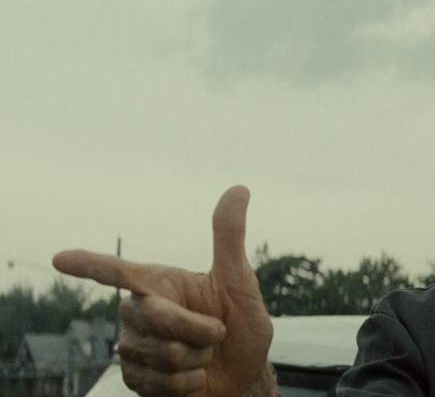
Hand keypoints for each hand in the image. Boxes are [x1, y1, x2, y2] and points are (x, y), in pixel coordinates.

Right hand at [53, 186, 274, 396]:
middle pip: (156, 316)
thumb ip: (229, 238)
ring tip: (204, 355)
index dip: (90, 265)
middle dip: (199, 328)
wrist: (244, 375)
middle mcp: (140, 312)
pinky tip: (194, 378)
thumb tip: (239, 188)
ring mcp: (134, 346)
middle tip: (218, 333)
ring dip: (197, 358)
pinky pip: (160, 381)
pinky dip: (189, 382)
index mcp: (159, 284)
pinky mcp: (135, 378)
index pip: (119, 272)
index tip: (60, 258)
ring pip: (162, 352)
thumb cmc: (241, 326)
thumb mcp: (241, 281)